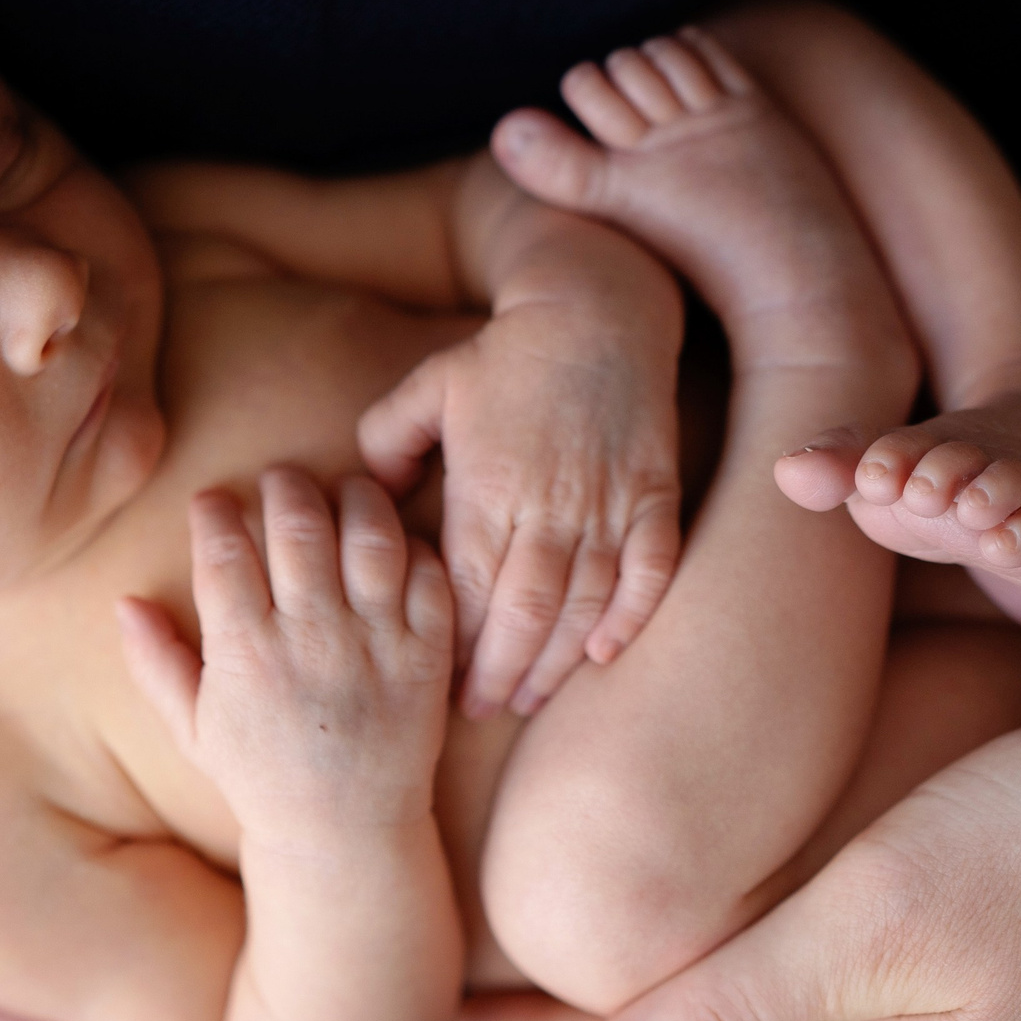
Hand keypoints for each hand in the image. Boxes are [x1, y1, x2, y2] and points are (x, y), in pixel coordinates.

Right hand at [118, 468, 453, 835]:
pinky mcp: (427, 655)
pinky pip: (428, 574)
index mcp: (245, 656)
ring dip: (354, 498)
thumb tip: (124, 600)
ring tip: (340, 492)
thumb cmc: (262, 778)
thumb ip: (156, 663)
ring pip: (370, 535)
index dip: (214, 511)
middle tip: (278, 482)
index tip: (213, 502)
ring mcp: (376, 645)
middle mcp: (312, 641)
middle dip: (283, 486)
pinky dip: (412, 544)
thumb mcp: (192, 729)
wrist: (345, 834)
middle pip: (298, 525)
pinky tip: (391, 542)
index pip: (224, 550)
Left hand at [359, 302, 681, 717]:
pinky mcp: (653, 498)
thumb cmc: (506, 353)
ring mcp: (607, 505)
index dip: (453, 645)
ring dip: (556, 662)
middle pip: (523, 615)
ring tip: (528, 698)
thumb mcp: (428, 385)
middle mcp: (548, 506)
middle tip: (479, 710)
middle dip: (498, 673)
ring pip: (584, 607)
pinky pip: (649, 574)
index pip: (467, 591)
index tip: (434, 681)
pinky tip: (605, 655)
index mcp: (487, 488)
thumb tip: (367, 492)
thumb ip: (386, 439)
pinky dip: (630, 619)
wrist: (599, 310)